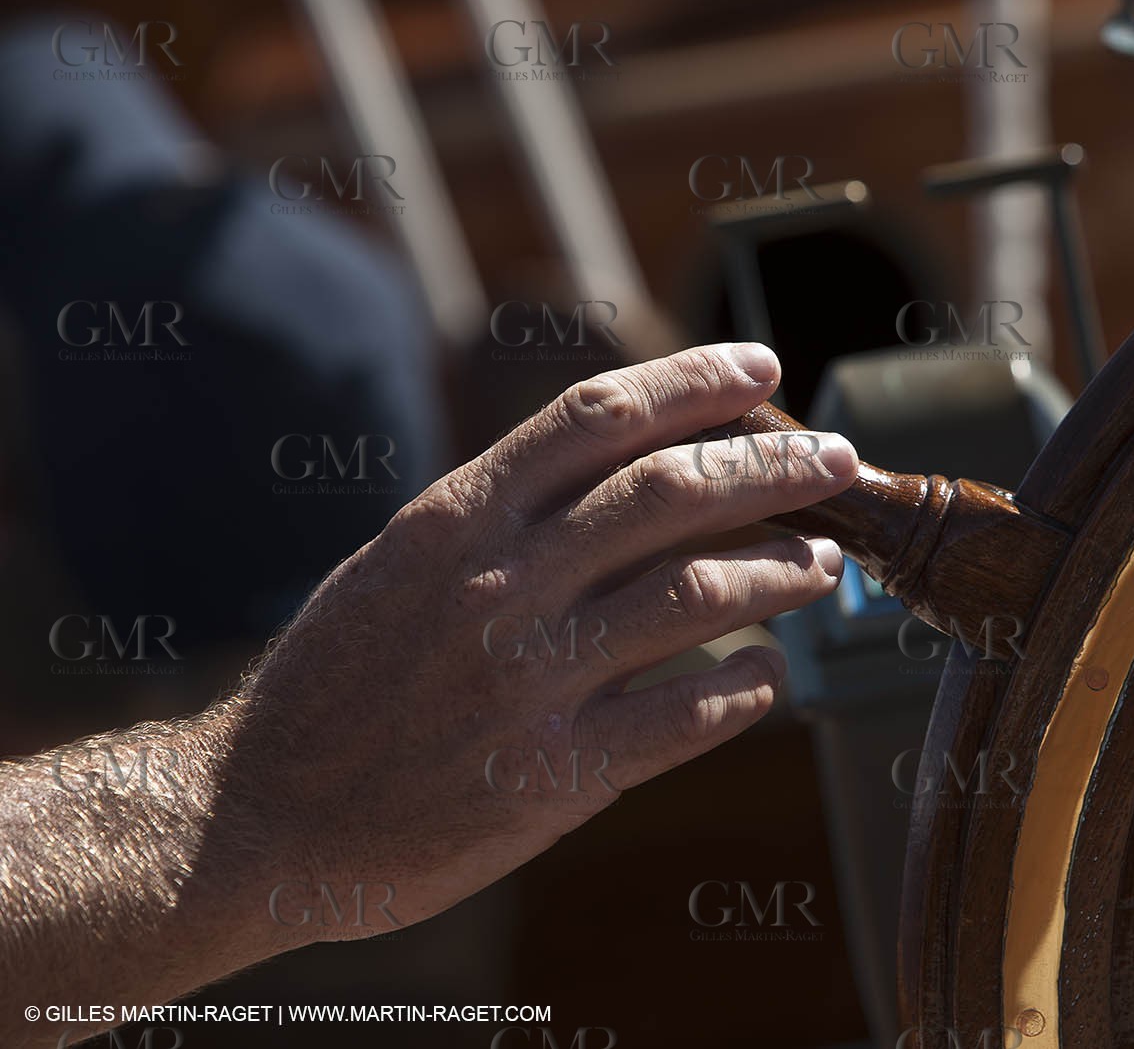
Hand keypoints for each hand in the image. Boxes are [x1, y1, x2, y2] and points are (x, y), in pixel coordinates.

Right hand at [219, 342, 856, 948]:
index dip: (693, 380)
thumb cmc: (338, 679)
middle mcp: (499, 583)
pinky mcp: (550, 777)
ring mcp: (528, 679)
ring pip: (696, 595)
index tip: (760, 363)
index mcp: (457, 517)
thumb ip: (504, 513)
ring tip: (823, 563)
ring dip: (780, 571)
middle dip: (770, 463)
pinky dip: (746, 687)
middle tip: (833, 458)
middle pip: (670, 492)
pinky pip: (685, 716)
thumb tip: (628, 468)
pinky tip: (770, 675)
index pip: (598, 416)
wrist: (257, 814)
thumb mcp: (402, 562)